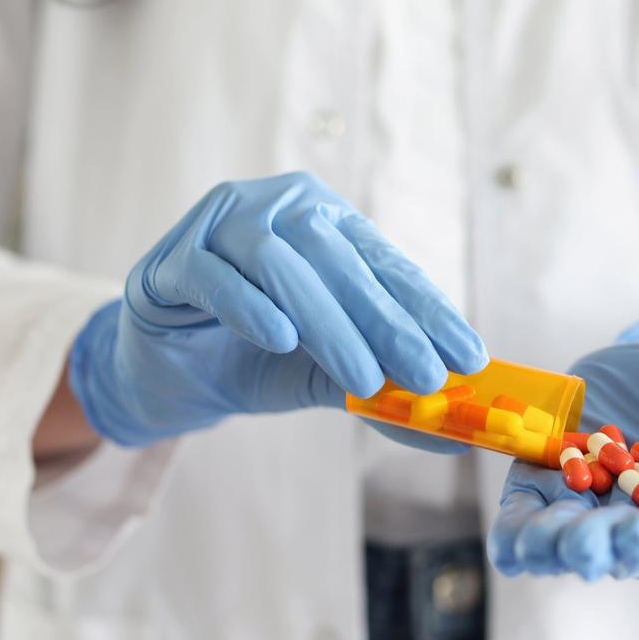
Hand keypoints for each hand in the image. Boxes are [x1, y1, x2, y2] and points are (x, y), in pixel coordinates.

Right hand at [69, 172, 487, 448]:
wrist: (170, 374)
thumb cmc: (257, 359)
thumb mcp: (327, 374)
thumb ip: (381, 390)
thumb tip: (453, 431)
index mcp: (332, 224)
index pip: (389, 266)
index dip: (430, 313)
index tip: (468, 358)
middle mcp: (282, 208)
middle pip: (341, 261)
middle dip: (389, 323)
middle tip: (426, 375)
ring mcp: (223, 224)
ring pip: (284, 264)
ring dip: (328, 323)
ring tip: (363, 376)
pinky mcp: (171, 257)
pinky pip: (214, 275)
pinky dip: (249, 305)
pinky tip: (280, 338)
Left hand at [487, 313, 638, 579]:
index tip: (627, 541)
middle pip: (616, 546)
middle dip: (591, 546)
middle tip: (573, 544)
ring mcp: (602, 502)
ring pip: (569, 535)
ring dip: (547, 544)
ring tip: (529, 546)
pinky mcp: (563, 476)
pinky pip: (536, 505)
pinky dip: (521, 519)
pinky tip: (510, 536)